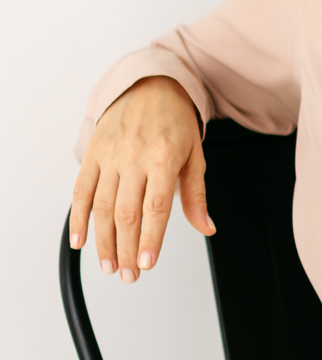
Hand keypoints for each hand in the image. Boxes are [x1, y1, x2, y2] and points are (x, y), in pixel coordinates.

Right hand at [70, 75, 212, 281]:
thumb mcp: (194, 156)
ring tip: (109, 265)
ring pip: (102, 206)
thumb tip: (207, 227)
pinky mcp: (93, 153)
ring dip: (103, 241)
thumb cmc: (174, 121)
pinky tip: (80, 239)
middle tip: (129, 274)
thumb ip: (196, 196)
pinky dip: (78, 217)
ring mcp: (111, 155)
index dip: (151, 239)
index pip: (156, 207)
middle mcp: (134, 156)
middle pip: (127, 213)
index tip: (148, 263)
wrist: (149, 85)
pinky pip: (81, 189)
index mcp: (164, 158)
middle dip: (127, 249)